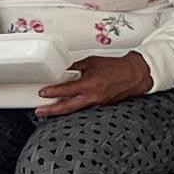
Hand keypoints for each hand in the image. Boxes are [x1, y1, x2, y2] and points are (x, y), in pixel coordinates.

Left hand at [34, 52, 153, 116]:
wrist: (133, 76)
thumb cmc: (115, 68)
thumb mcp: (92, 62)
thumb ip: (76, 67)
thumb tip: (62, 70)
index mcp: (90, 84)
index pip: (68, 89)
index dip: (53, 92)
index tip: (43, 92)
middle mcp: (92, 96)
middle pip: (68, 106)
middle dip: (52, 110)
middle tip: (40, 111)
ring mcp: (96, 103)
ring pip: (74, 109)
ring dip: (60, 111)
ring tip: (48, 112)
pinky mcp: (98, 105)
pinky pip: (82, 108)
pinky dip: (72, 108)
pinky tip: (65, 108)